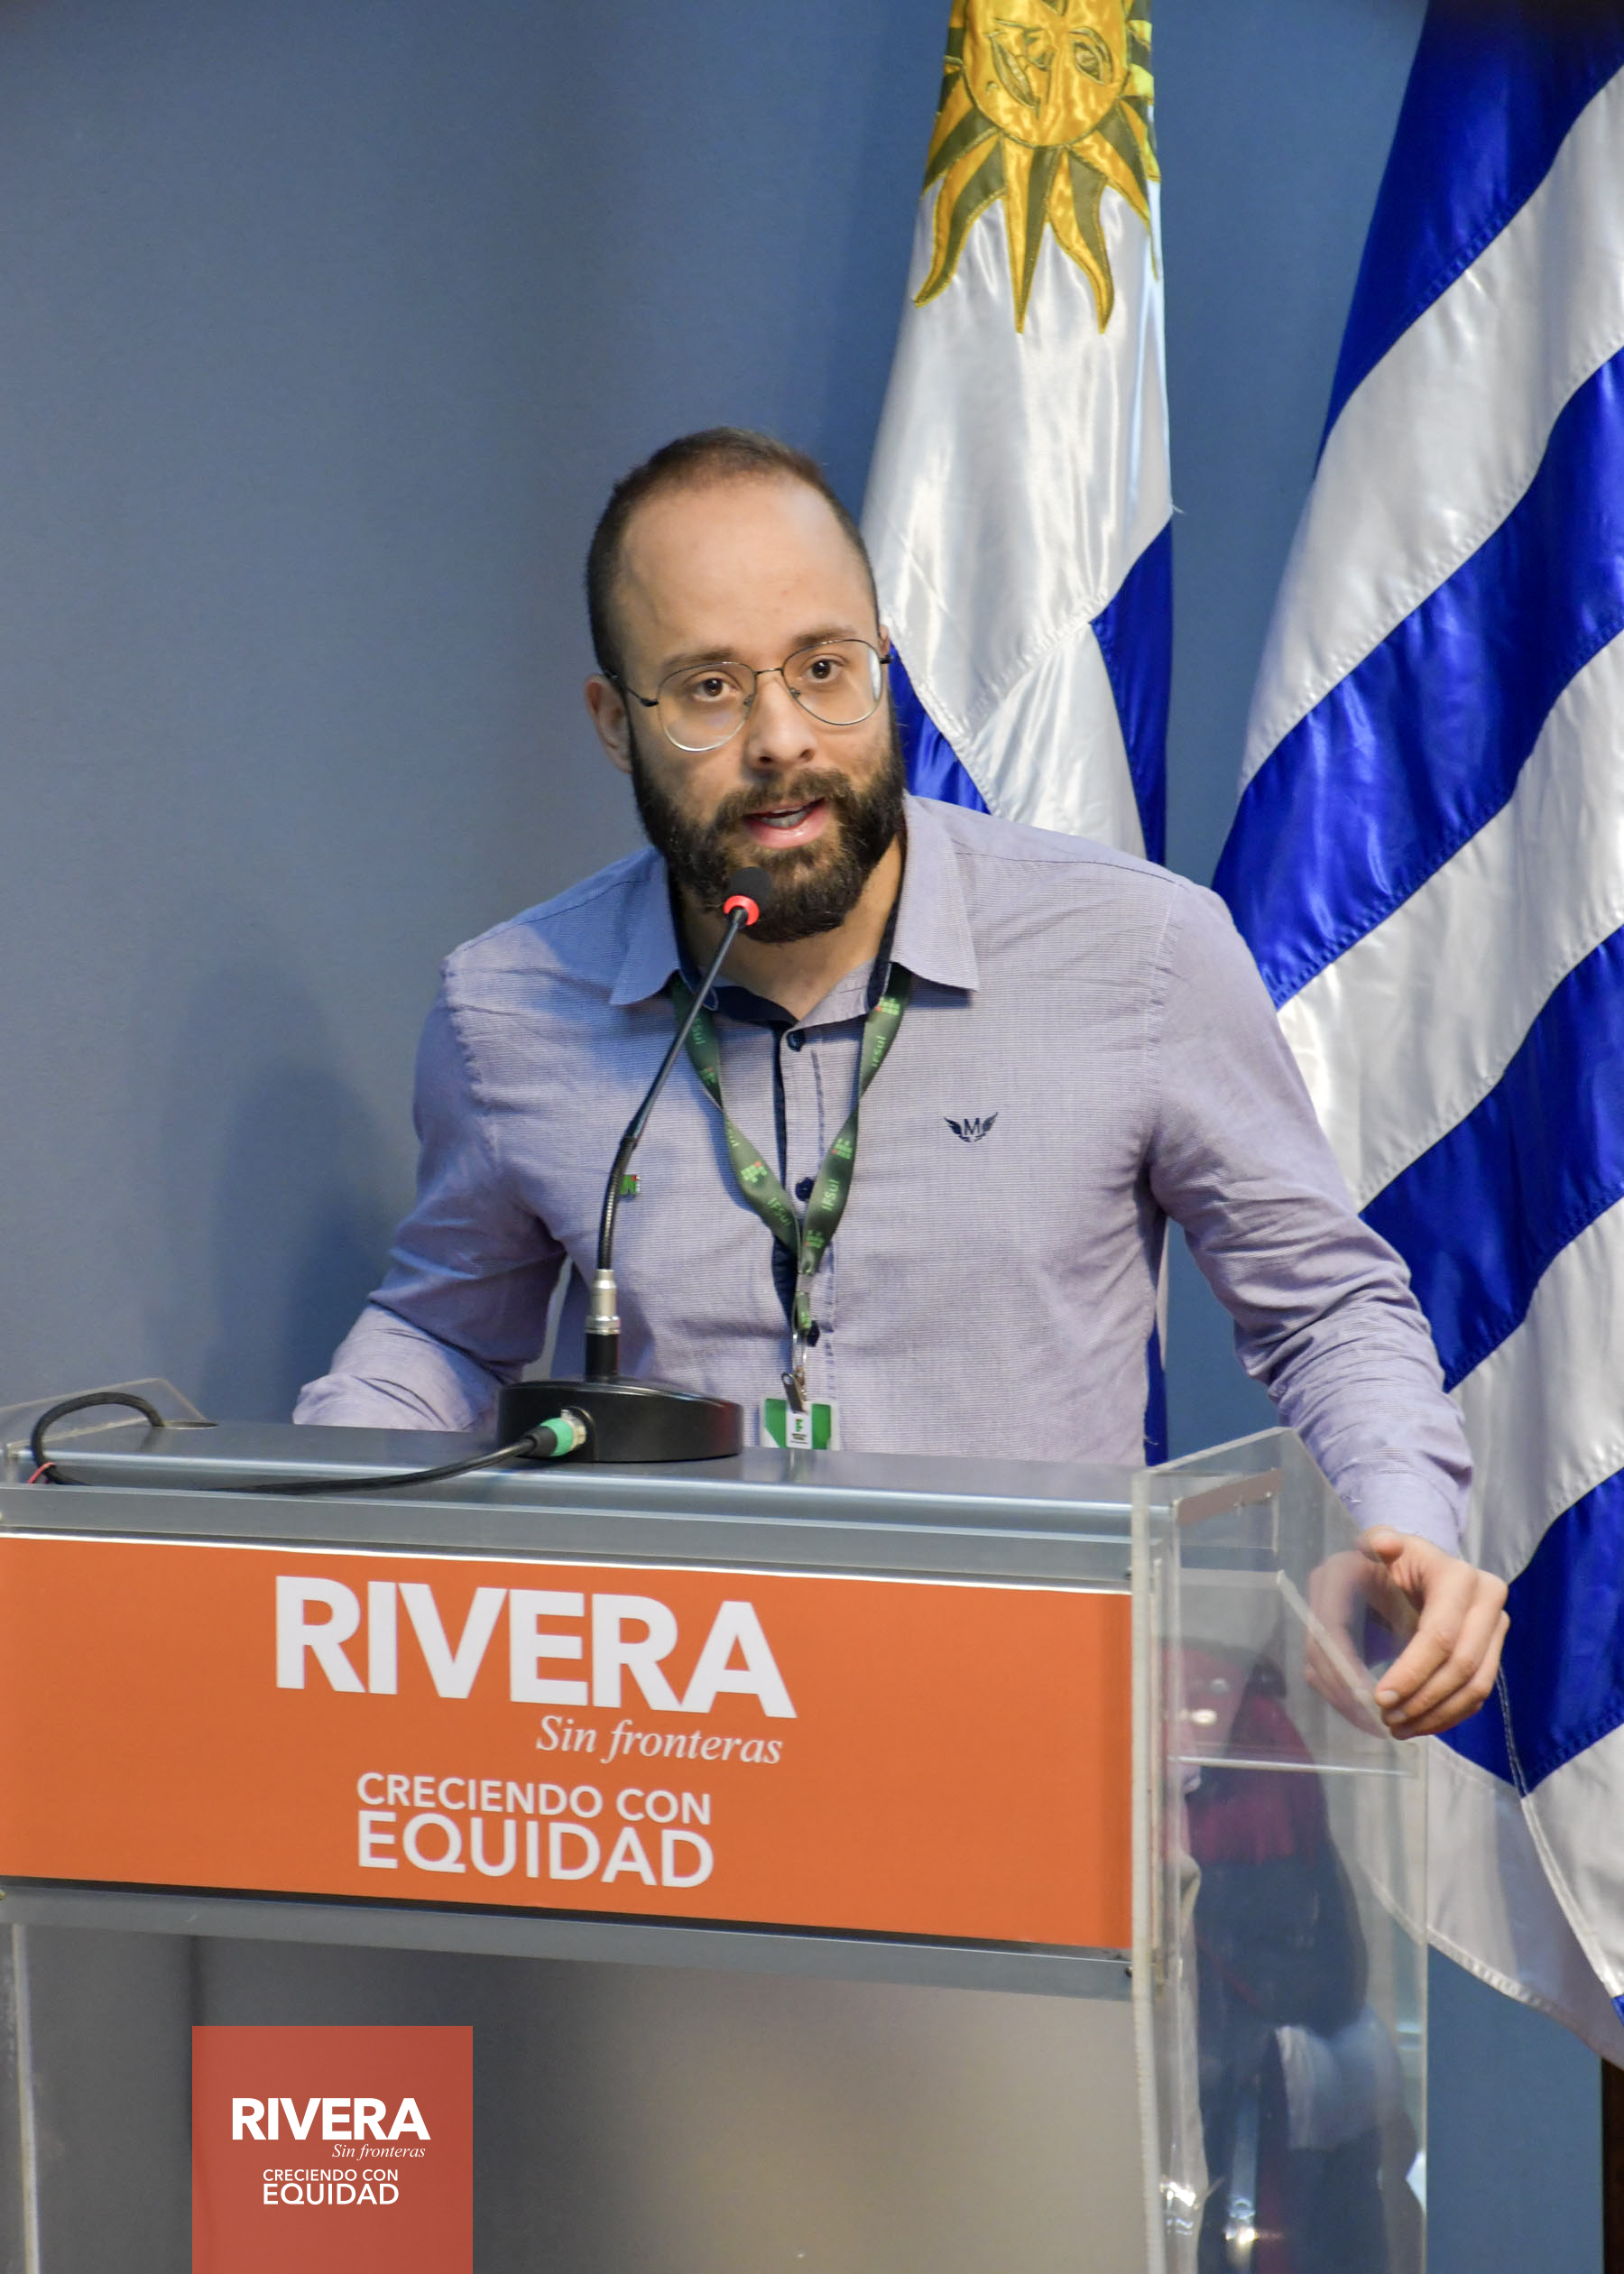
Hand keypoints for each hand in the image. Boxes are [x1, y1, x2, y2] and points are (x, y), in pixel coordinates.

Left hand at [1308, 1529, 1506, 1739]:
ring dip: (1435, 1716)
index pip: (1440, 1636)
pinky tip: (1417, 1725)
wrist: (1414, 1571)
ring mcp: (1495, 1628)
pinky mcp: (1493, 1652)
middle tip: (1385, 1718)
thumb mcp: (1373, 1547)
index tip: (1379, 1697)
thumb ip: (1371, 1547)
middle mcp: (1487, 1600)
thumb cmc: (1387, 1562)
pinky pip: (1478, 1695)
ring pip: (1475, 1688)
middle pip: (1462, 1668)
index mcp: (1457, 1575)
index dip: (1411, 1672)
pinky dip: (1448, 1717)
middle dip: (1422, 1700)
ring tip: (1396, 1728)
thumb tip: (1385, 1544)